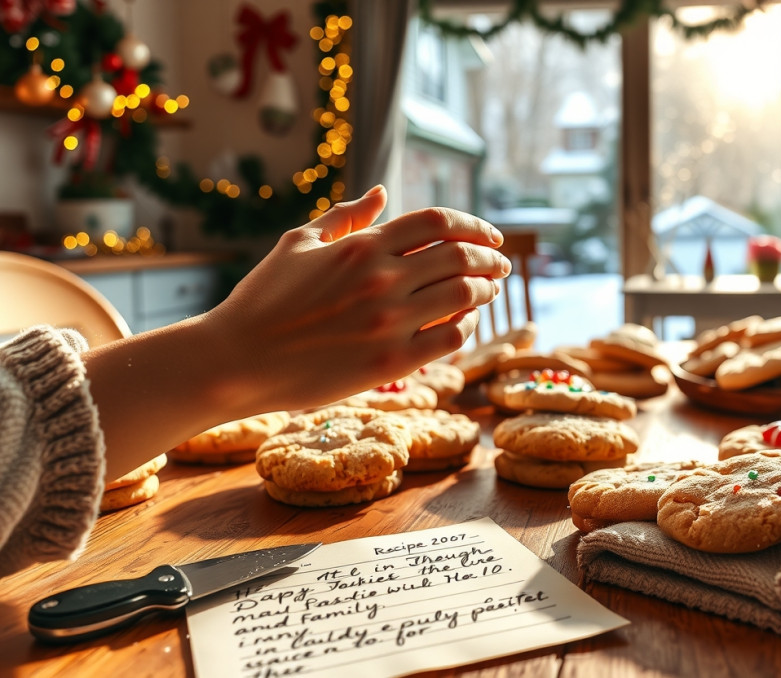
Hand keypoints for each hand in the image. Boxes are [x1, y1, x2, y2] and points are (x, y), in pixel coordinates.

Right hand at [203, 186, 510, 412]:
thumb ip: (345, 215)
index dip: (474, 225)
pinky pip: (450, 337)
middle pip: (461, 257)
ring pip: (463, 296)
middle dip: (490, 258)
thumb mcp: (299, 244)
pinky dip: (467, 326)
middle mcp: (381, 279)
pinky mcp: (390, 362)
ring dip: (485, 291)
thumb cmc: (263, 300)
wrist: (235, 360)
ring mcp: (388, 322)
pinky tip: (464, 323)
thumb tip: (382, 191)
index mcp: (361, 246)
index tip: (491, 236)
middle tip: (501, 265)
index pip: (438, 222)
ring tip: (489, 291)